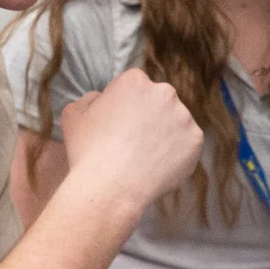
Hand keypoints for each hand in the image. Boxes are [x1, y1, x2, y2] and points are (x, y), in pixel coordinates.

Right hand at [61, 69, 202, 205]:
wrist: (110, 187)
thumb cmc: (88, 150)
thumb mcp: (74, 114)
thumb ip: (90, 99)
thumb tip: (101, 98)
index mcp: (135, 80)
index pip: (135, 87)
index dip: (126, 107)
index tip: (119, 125)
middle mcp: (164, 92)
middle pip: (158, 102)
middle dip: (149, 117)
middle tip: (134, 143)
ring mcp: (183, 116)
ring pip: (175, 123)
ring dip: (164, 135)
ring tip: (145, 158)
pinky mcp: (196, 140)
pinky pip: (187, 144)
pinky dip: (176, 154)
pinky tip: (158, 166)